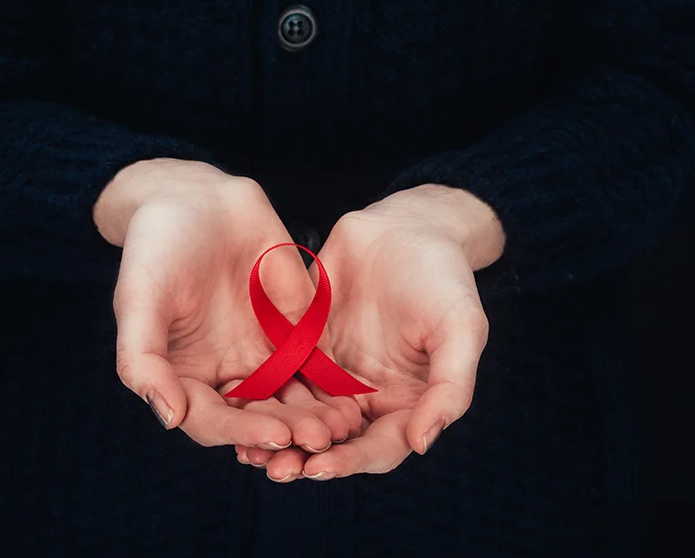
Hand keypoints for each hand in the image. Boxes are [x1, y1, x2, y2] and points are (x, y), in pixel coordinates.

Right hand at [94, 158, 361, 450]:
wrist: (198, 199)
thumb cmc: (157, 248)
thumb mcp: (139, 300)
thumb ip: (143, 360)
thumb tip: (168, 418)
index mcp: (185, 379)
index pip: (213, 422)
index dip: (243, 432)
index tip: (276, 435)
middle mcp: (226, 377)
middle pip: (260, 417)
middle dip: (289, 430)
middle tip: (320, 439)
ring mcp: (264, 356)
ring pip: (294, 398)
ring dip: (317, 416)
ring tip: (344, 425)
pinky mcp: (296, 333)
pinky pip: (319, 363)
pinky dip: (336, 383)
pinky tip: (358, 391)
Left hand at [237, 184, 503, 480]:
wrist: (406, 225)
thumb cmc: (443, 277)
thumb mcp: (461, 328)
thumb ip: (450, 387)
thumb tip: (423, 443)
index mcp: (406, 403)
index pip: (379, 447)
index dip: (350, 461)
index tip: (319, 467)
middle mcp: (367, 397)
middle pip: (334, 441)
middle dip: (304, 457)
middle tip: (274, 469)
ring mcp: (332, 373)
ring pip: (301, 415)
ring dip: (276, 435)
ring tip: (246, 450)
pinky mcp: (303, 347)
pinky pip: (279, 376)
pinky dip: (259, 394)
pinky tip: (233, 403)